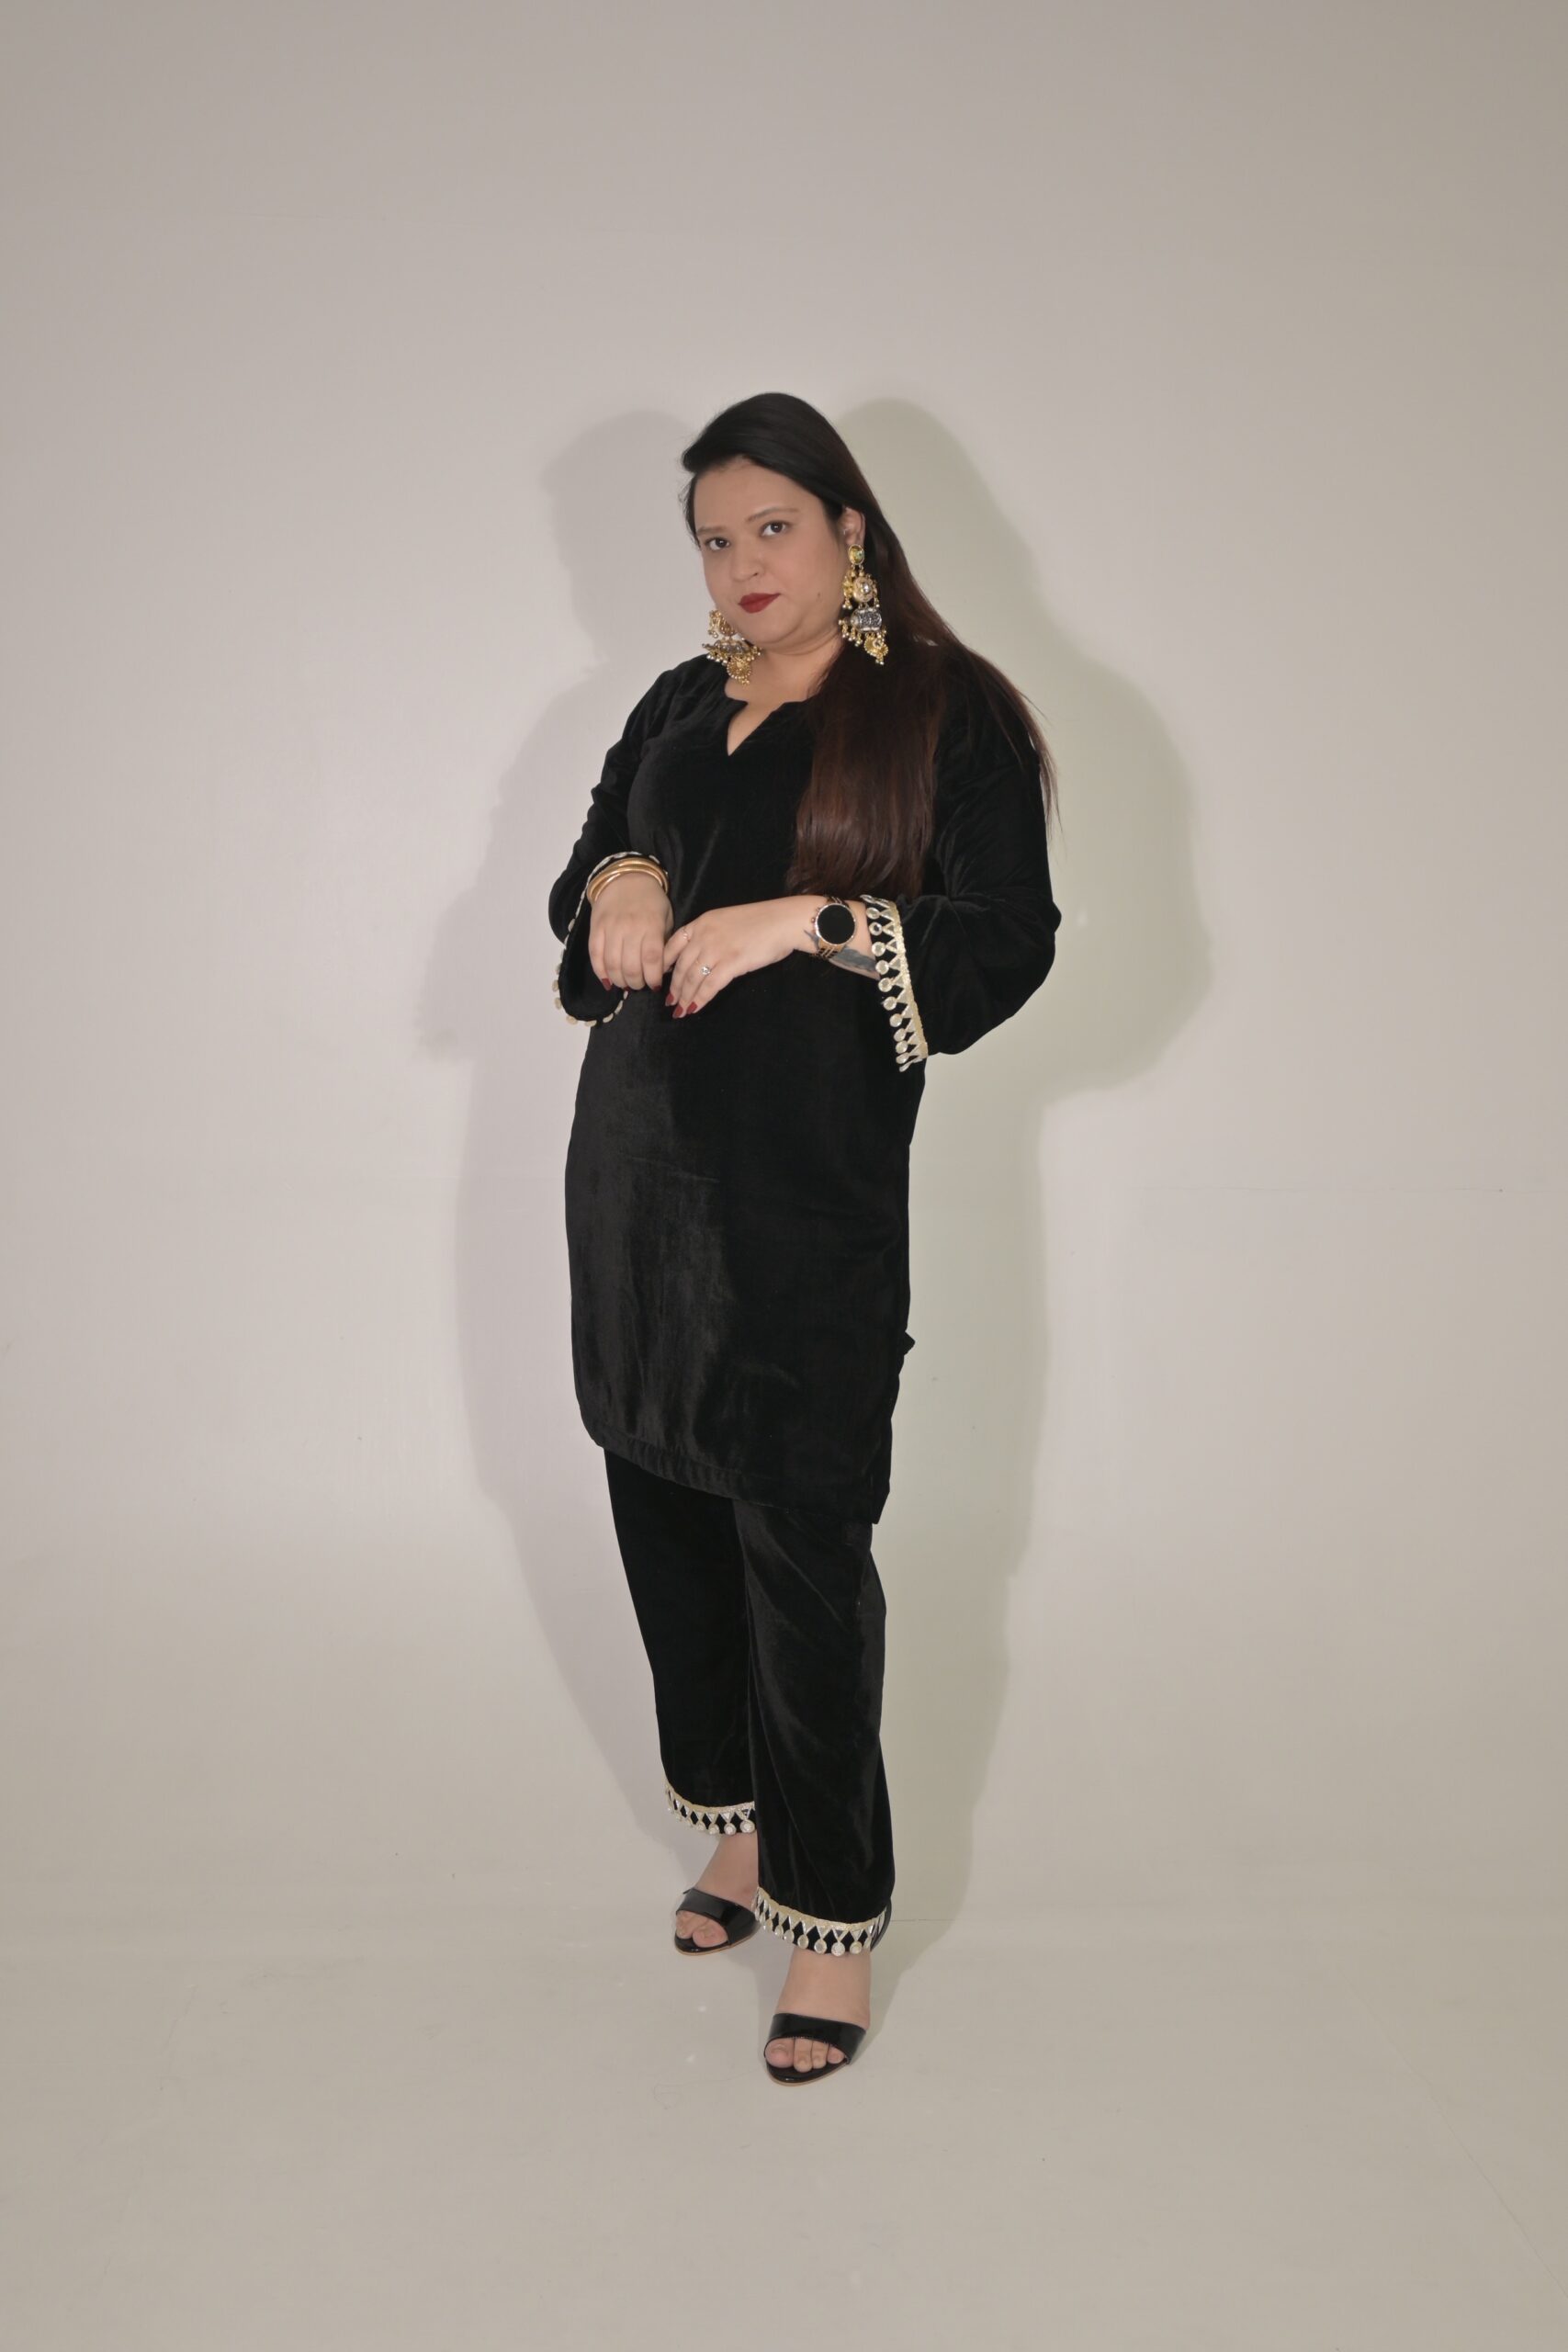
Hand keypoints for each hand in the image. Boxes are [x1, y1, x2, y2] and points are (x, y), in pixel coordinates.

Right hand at [588, 872, 673, 992]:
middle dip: (636, 983)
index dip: (653, 978)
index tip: (655, 985)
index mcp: (651, 926)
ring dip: (619, 981)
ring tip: (625, 984)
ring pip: (612, 965)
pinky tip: (608, 981)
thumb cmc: (652, 901)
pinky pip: (595, 955)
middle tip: (639, 985)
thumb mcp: (666, 918)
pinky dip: (601, 972)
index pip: (652, 959)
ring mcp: (610, 928)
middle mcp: (630, 928)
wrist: (626, 878)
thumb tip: (663, 970)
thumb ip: (666, 943)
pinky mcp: (595, 928)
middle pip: (631, 966)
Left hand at [662, 898, 810, 1013]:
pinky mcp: (731, 963)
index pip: (673, 944)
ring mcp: (717, 949)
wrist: (784, 921)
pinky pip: (710, 986)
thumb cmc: (761, 921)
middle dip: (674, 987)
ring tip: (680, 1010)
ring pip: (693, 978)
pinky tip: (695, 1009)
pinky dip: (700, 1000)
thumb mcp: (727, 920)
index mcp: (702, 922)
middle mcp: (704, 935)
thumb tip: (701, 956)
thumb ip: (711, 934)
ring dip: (685, 997)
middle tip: (670, 1001)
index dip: (664, 963)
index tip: (662, 977)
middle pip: (681, 965)